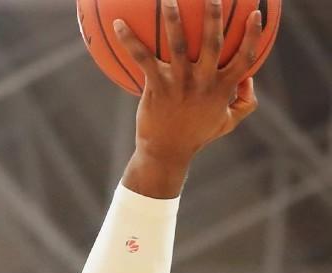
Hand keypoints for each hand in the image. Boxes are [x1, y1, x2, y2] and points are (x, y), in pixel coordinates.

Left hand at [116, 0, 260, 192]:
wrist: (166, 154)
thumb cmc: (196, 135)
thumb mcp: (227, 123)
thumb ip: (245, 103)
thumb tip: (250, 79)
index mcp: (222, 88)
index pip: (245, 58)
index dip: (253, 35)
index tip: (257, 12)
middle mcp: (203, 82)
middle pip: (213, 42)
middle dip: (214, 15)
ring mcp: (179, 84)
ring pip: (178, 43)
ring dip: (173, 17)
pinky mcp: (156, 87)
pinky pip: (143, 58)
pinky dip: (129, 41)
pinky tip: (119, 24)